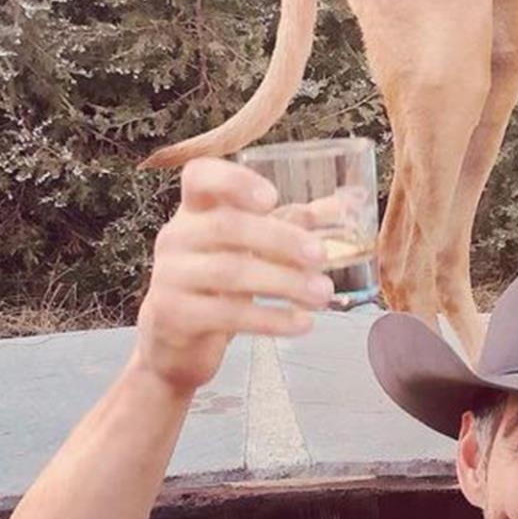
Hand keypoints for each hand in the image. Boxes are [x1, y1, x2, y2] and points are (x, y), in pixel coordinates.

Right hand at [132, 158, 337, 394]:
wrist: (174, 342)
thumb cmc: (218, 282)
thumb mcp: (249, 248)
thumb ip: (291, 223)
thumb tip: (347, 204)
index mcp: (194, 210)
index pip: (200, 176)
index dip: (234, 181)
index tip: (272, 197)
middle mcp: (177, 236)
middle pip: (227, 226)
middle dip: (280, 240)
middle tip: (322, 255)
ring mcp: (171, 276)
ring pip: (230, 272)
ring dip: (285, 282)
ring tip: (323, 294)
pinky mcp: (175, 315)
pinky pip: (228, 314)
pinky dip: (271, 319)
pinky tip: (303, 323)